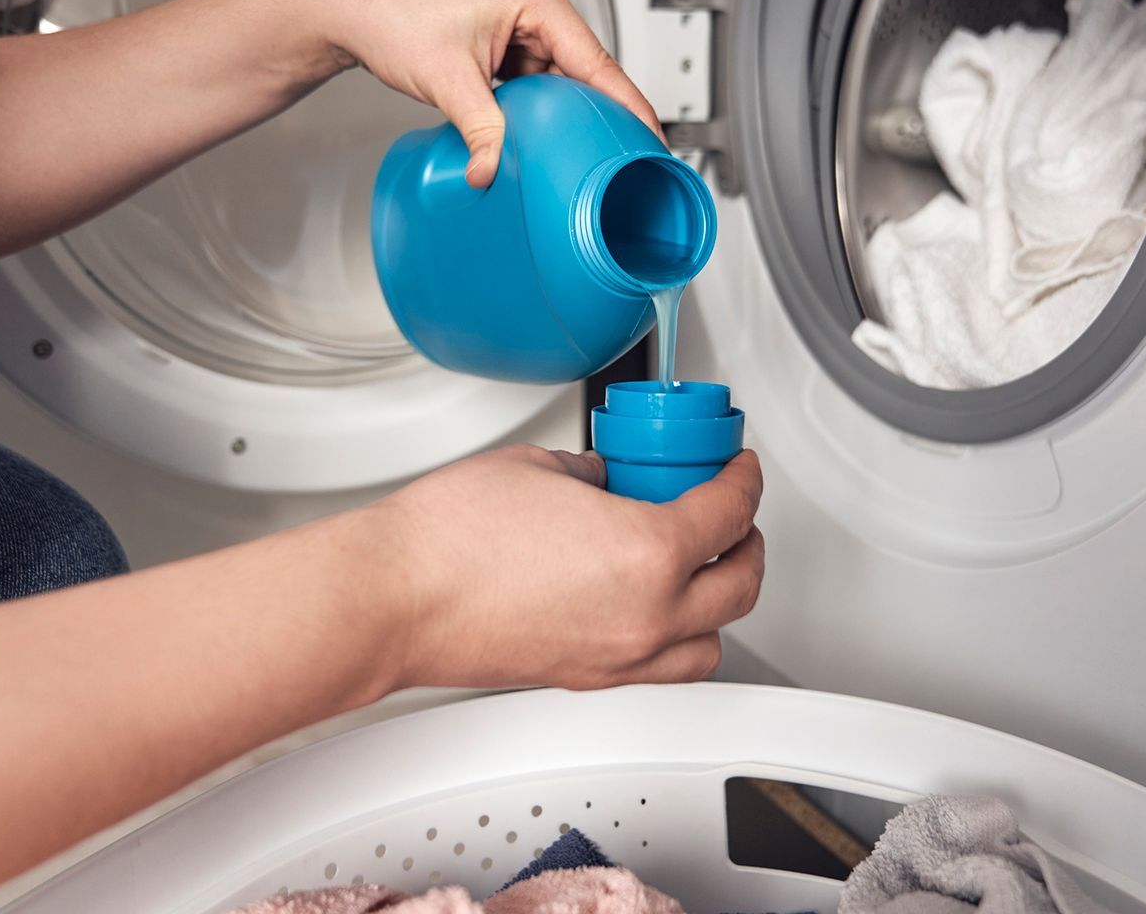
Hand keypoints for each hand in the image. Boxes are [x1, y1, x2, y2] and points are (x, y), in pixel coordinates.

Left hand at [301, 0, 665, 186]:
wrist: (349, 6)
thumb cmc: (392, 14)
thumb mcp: (447, 81)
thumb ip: (481, 130)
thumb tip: (494, 171)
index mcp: (538, 0)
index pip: (600, 62)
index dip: (631, 106)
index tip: (653, 141)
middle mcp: (536, 7)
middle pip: (586, 74)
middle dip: (600, 116)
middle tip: (619, 161)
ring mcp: (518, 25)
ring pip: (559, 82)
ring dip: (563, 116)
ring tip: (580, 155)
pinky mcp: (500, 43)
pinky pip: (533, 83)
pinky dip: (536, 109)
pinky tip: (537, 137)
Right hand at [367, 446, 763, 689]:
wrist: (397, 599)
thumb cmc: (450, 537)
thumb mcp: (539, 467)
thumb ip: (591, 473)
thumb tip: (603, 481)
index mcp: (648, 552)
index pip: (729, 514)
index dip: (744, 481)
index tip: (739, 469)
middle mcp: (646, 616)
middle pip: (740, 587)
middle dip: (748, 543)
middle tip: (735, 515)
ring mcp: (618, 657)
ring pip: (711, 643)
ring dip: (721, 605)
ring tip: (705, 571)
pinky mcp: (585, 679)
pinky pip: (663, 668)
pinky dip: (678, 639)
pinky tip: (654, 610)